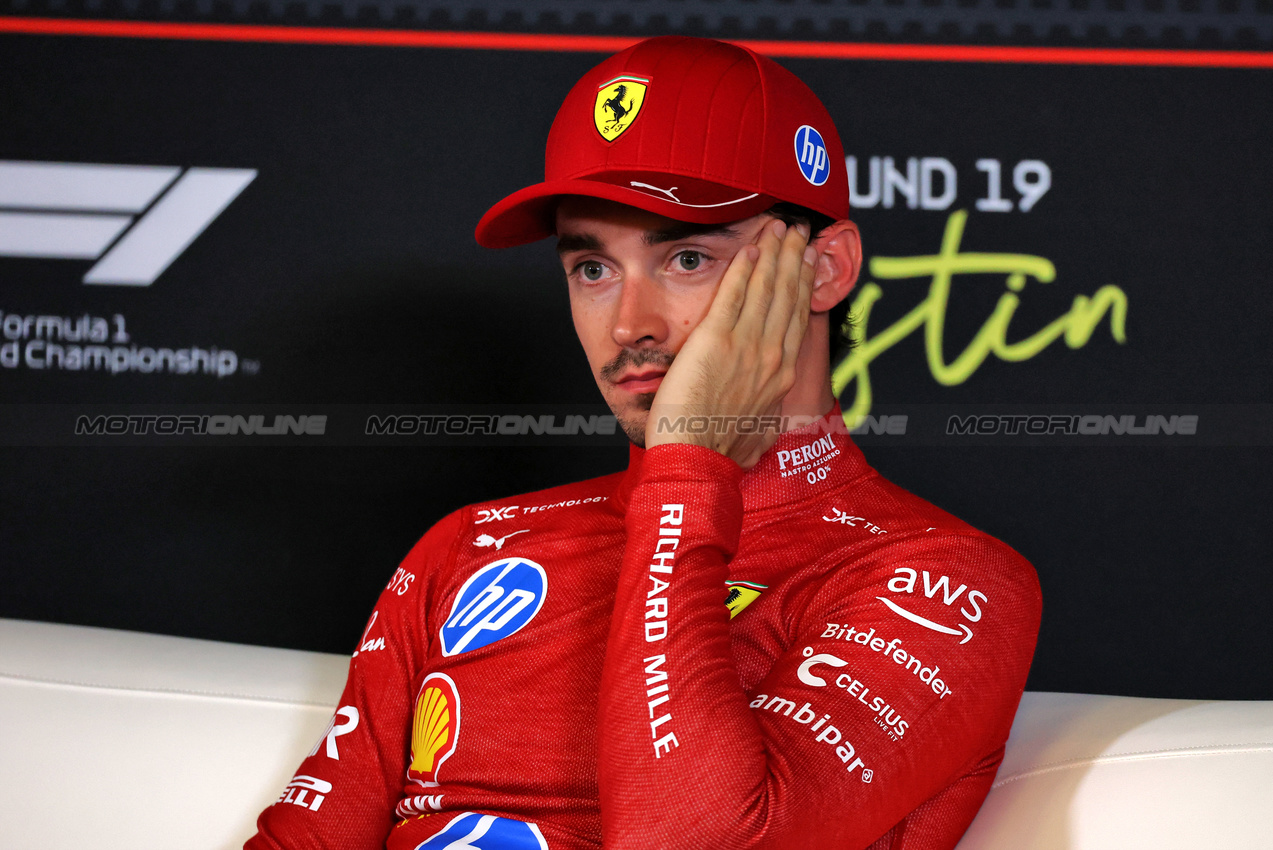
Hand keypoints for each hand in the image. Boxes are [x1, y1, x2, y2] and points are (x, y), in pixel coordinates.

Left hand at [644, 218, 816, 467]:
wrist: (698, 459)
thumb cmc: (719, 456)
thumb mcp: (755, 440)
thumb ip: (762, 426)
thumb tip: (764, 433)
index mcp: (781, 377)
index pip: (795, 320)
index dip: (803, 287)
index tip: (807, 264)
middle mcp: (771, 355)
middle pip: (787, 296)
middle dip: (794, 259)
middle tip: (800, 232)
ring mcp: (746, 345)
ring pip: (766, 288)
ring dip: (774, 253)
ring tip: (780, 227)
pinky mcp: (716, 338)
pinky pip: (734, 293)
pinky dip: (744, 267)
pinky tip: (750, 246)